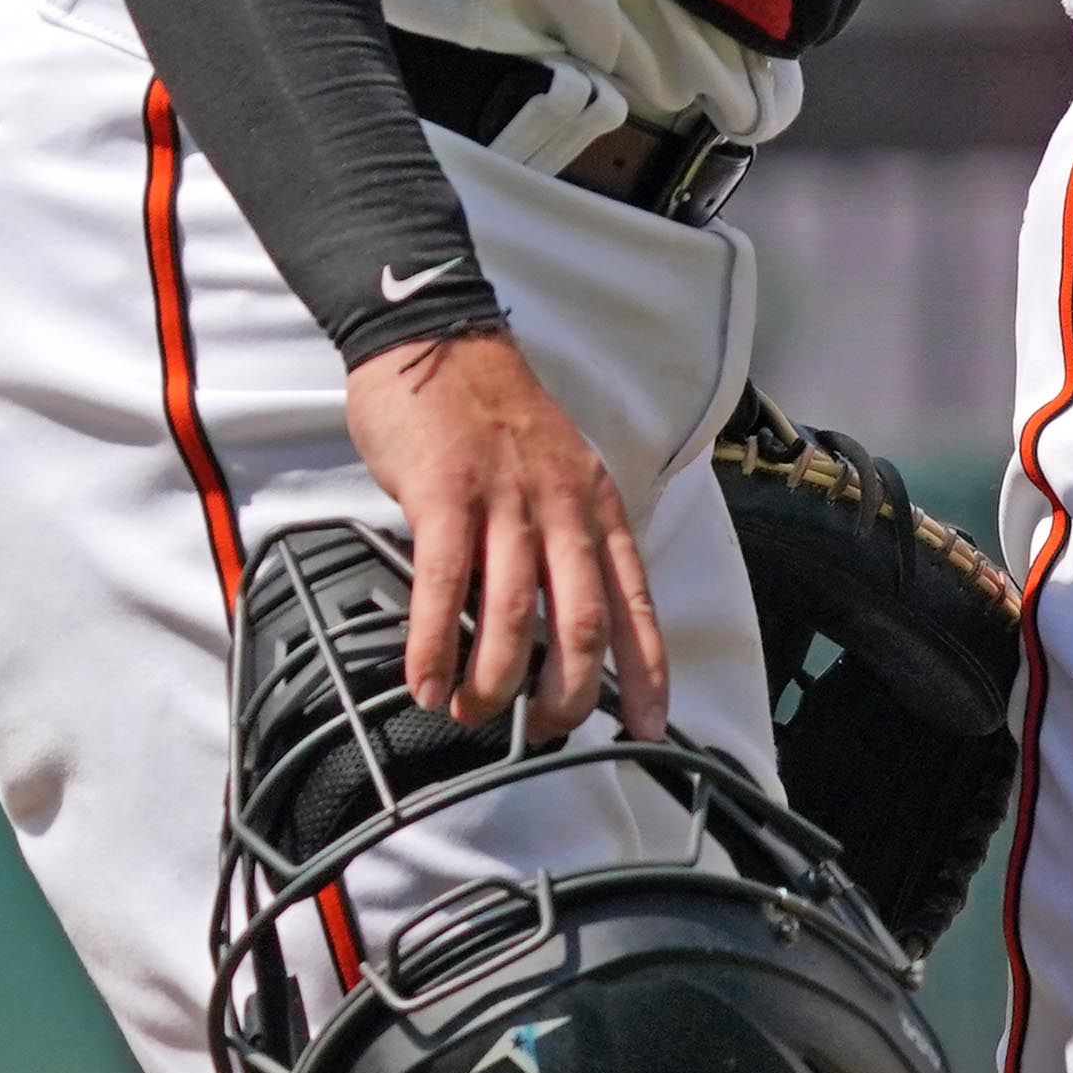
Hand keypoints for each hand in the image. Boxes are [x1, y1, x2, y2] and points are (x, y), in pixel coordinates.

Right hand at [345, 327, 667, 738]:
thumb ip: (561, 542)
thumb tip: (554, 628)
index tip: (647, 729)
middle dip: (566, 694)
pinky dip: (435, 645)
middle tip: (541, 732)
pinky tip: (425, 683)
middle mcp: (564, 508)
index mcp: (597, 506)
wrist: (437, 340)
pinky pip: (447, 585)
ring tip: (471, 713)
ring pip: (517, 613)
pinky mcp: (447, 494)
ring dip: (494, 681)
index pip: (636, 602)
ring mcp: (507, 500)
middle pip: (585, 623)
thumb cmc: (494, 419)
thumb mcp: (556, 474)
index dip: (647, 672)